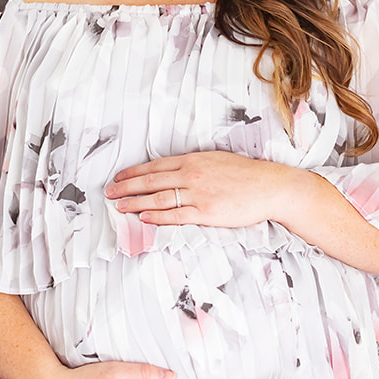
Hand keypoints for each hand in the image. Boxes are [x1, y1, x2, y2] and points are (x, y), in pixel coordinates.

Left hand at [104, 150, 297, 228]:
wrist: (269, 187)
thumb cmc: (245, 174)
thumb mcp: (216, 160)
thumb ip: (193, 165)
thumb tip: (174, 170)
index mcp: (193, 160)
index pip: (155, 166)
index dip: (133, 173)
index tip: (118, 178)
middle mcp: (191, 175)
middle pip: (150, 181)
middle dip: (126, 187)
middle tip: (109, 193)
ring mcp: (197, 194)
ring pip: (158, 198)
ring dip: (135, 203)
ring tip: (119, 207)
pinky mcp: (206, 213)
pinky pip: (175, 215)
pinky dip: (156, 216)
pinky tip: (143, 217)